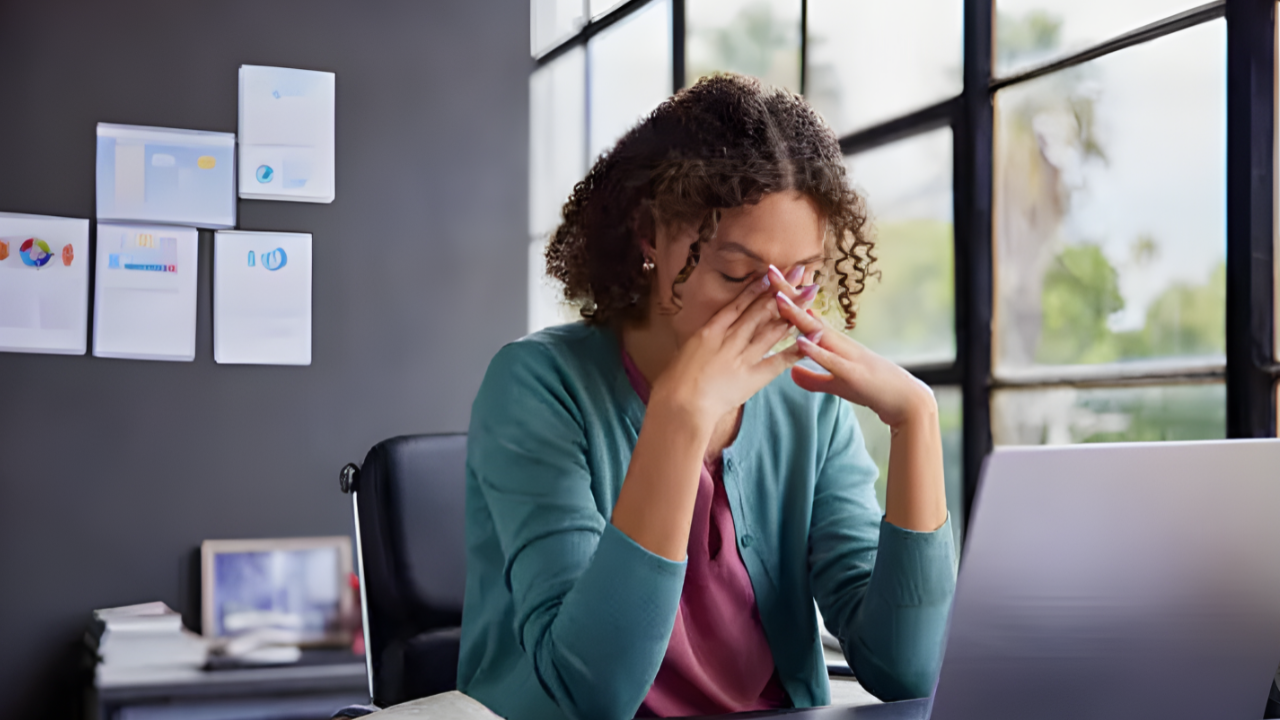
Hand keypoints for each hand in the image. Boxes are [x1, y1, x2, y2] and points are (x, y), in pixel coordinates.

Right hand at [650, 268, 814, 427]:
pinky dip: (798, 347)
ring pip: (772, 328)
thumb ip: (700, 344)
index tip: (771, 273)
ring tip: (810, 294)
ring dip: (794, 310)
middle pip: (760, 310)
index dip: (757, 288)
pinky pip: (779, 359)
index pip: (738, 304)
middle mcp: (729, 338)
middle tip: (800, 272)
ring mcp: (743, 356)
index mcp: (710, 331)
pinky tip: (813, 335)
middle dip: (781, 289)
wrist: (679, 404)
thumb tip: (705, 337)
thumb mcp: (684, 354)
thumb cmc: (674, 383)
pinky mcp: (753, 376)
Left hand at [772, 279, 935, 429]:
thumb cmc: (872, 389)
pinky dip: (815, 351)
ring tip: (778, 299)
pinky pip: (831, 361)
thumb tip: (791, 372)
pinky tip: (801, 342)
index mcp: (832, 344)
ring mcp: (846, 356)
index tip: (769, 278)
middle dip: (788, 294)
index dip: (788, 298)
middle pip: (808, 315)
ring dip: (798, 316)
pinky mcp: (852, 373)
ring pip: (818, 332)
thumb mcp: (837, 384)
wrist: (905, 401)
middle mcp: (838, 343)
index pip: (806, 316)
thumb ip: (813, 378)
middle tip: (769, 270)